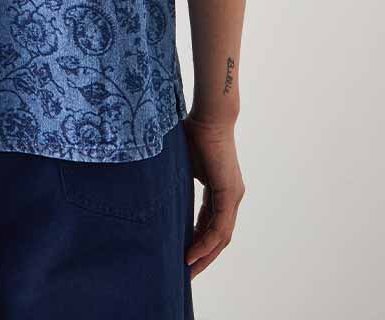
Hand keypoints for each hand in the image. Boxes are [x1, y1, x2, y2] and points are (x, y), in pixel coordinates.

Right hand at [183, 113, 245, 276]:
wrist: (209, 116)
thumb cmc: (194, 132)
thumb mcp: (183, 165)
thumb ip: (177, 181)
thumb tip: (158, 190)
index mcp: (220, 190)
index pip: (210, 224)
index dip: (197, 241)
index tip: (182, 255)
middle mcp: (231, 196)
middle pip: (218, 236)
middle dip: (203, 257)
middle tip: (186, 274)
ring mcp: (232, 196)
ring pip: (220, 236)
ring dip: (205, 256)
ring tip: (188, 270)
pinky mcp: (230, 194)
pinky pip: (219, 227)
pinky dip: (206, 243)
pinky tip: (193, 254)